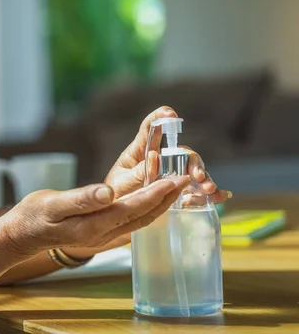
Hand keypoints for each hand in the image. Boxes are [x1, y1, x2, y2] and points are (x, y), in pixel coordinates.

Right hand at [2, 176, 189, 256]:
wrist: (23, 234)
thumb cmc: (35, 216)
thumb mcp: (53, 204)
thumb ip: (82, 198)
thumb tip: (109, 192)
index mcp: (94, 226)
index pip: (133, 209)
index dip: (155, 194)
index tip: (175, 179)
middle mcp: (103, 234)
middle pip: (143, 216)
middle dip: (167, 199)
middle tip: (187, 179)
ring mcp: (103, 236)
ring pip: (140, 220)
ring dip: (161, 204)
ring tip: (177, 187)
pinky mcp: (101, 232)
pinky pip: (131, 221)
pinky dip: (147, 208)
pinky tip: (153, 199)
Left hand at [104, 106, 230, 202]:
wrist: (116, 220)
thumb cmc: (115, 197)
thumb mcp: (122, 184)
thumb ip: (138, 172)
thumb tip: (155, 157)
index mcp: (139, 153)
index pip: (150, 130)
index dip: (160, 118)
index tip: (170, 113)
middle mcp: (158, 161)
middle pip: (180, 152)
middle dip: (192, 160)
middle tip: (196, 175)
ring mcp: (170, 177)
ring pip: (191, 170)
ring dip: (204, 177)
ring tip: (208, 189)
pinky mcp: (177, 193)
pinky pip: (196, 191)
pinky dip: (209, 193)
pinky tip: (218, 196)